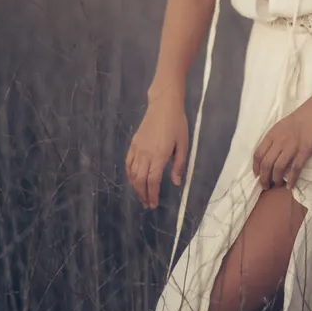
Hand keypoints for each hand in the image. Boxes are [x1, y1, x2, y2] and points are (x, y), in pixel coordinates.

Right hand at [125, 94, 187, 209]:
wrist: (163, 106)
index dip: (152, 194)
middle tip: (147, 204)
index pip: (153, 180)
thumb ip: (178, 165)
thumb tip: (176, 183)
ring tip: (141, 195)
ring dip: (135, 187)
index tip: (153, 204)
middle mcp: (145, 154)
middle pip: (140, 180)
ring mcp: (137, 149)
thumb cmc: (177, 124)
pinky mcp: (133, 143)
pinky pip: (128, 163)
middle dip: (143, 194)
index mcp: (159, 155)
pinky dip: (129, 174)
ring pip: (132, 173)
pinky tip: (133, 180)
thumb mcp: (183, 145)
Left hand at [252, 101, 311, 189]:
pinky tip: (290, 186)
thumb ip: (276, 138)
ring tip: (276, 186)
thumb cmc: (303, 116)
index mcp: (273, 133)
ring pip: (278, 167)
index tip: (257, 175)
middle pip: (266, 163)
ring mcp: (292, 146)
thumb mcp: (283, 125)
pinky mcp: (305, 151)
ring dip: (275, 179)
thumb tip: (272, 154)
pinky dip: (291, 179)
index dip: (256, 167)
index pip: (258, 153)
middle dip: (264, 178)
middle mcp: (280, 140)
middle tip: (265, 186)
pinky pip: (295, 168)